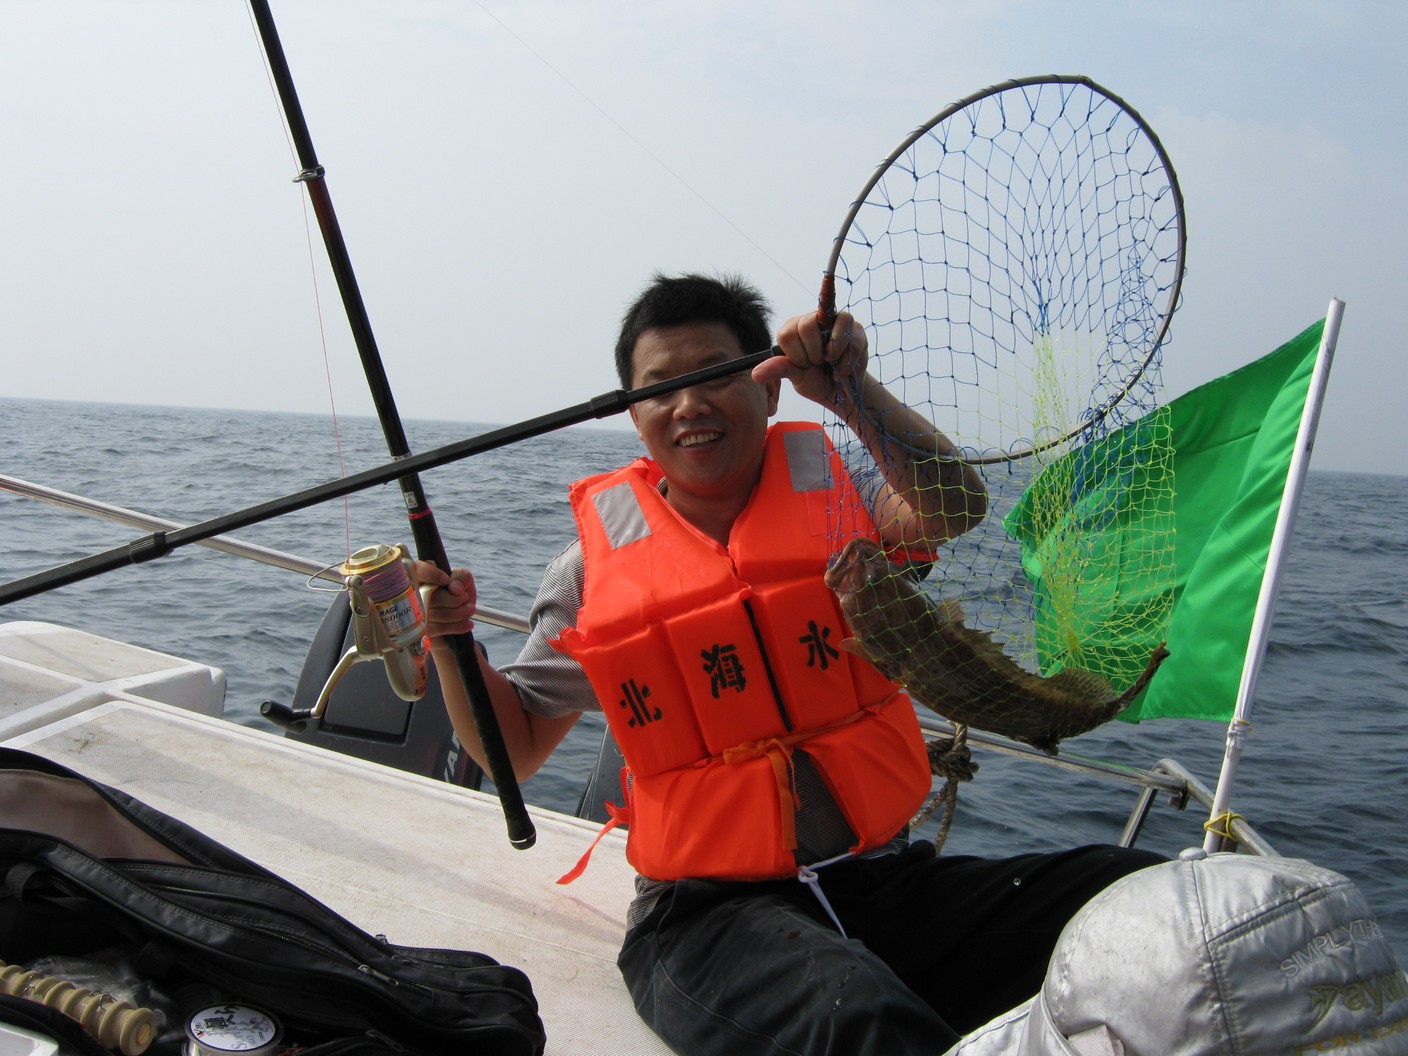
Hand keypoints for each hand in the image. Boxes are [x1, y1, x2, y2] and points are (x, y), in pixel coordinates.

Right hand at [413, 560, 475, 639]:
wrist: (459, 616)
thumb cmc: (458, 592)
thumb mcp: (464, 579)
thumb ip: (461, 577)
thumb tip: (454, 588)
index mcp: (422, 576)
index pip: (417, 570)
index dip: (430, 574)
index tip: (446, 580)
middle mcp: (414, 594)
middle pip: (431, 597)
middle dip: (454, 599)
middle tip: (465, 598)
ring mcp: (417, 614)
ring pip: (437, 614)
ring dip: (459, 613)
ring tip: (470, 609)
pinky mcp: (423, 629)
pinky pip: (438, 629)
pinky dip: (457, 626)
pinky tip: (468, 623)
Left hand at [754, 309, 868, 411]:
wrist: (842, 393)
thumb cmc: (817, 382)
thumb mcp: (796, 378)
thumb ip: (779, 370)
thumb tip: (756, 374)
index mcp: (793, 329)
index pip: (787, 333)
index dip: (796, 355)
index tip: (803, 365)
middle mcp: (813, 319)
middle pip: (807, 325)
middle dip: (813, 354)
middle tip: (817, 364)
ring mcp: (835, 322)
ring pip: (832, 325)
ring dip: (832, 353)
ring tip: (831, 364)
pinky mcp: (855, 329)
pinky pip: (851, 338)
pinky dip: (846, 360)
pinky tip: (843, 368)